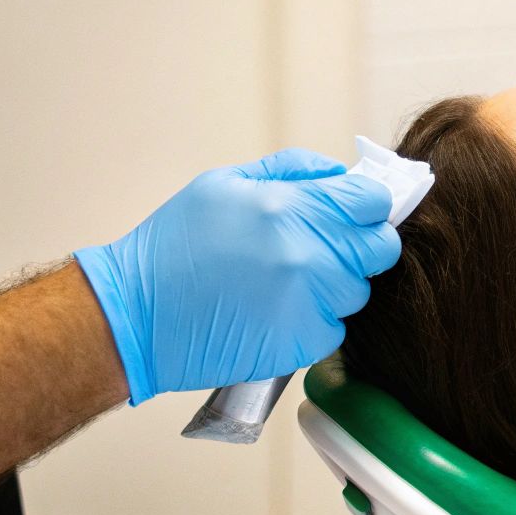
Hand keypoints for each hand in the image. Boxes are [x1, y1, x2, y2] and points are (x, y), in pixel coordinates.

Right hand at [73, 149, 400, 403]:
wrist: (135, 316)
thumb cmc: (174, 245)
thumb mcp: (224, 183)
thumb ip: (292, 170)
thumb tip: (341, 175)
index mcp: (289, 207)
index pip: (372, 203)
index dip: (366, 206)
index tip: (351, 213)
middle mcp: (307, 255)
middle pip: (380, 249)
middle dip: (360, 246)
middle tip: (325, 249)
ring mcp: (307, 303)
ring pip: (357, 292)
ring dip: (336, 286)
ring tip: (289, 283)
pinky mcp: (300, 344)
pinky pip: (334, 329)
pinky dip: (316, 322)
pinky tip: (277, 312)